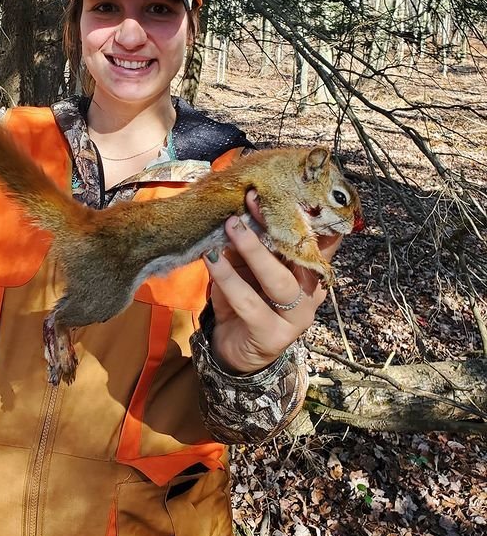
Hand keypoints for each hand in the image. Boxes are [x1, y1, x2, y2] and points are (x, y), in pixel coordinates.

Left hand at [203, 190, 340, 374]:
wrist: (234, 347)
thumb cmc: (246, 296)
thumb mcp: (249, 265)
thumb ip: (253, 240)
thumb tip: (240, 204)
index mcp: (312, 270)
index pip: (323, 238)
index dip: (311, 213)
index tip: (296, 187)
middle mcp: (311, 293)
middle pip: (300, 255)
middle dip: (275, 224)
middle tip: (253, 198)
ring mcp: (296, 317)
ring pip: (278, 280)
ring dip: (252, 250)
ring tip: (231, 225)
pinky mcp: (272, 335)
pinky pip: (248, 302)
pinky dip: (227, 278)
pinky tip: (211, 259)